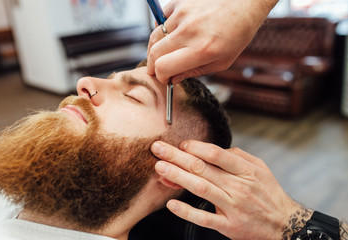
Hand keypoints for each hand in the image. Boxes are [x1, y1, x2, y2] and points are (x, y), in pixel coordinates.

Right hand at [147, 0, 277, 83]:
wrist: (246, 1)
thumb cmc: (238, 32)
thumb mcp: (222, 61)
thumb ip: (195, 72)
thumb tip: (172, 79)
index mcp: (202, 50)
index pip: (163, 67)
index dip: (160, 76)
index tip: (164, 77)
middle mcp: (189, 31)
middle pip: (153, 53)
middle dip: (153, 65)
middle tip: (157, 69)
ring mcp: (183, 15)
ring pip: (154, 37)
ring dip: (158, 47)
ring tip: (168, 51)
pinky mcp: (180, 2)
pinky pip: (160, 19)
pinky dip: (163, 28)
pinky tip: (175, 32)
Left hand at [151, 140, 299, 239]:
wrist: (285, 225)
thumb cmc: (269, 193)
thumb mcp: (260, 169)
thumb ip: (239, 156)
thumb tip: (216, 149)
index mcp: (246, 171)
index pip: (217, 154)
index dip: (196, 147)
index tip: (181, 143)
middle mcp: (238, 187)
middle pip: (203, 168)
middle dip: (177, 157)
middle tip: (158, 148)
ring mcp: (232, 207)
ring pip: (201, 188)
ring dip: (178, 177)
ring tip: (160, 168)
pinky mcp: (228, 226)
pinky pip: (204, 218)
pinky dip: (186, 211)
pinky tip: (172, 204)